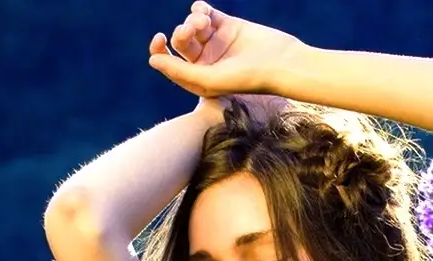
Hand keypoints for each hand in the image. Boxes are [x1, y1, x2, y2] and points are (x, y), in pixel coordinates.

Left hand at [149, 2, 303, 109]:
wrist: (281, 63)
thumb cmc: (247, 78)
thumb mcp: (209, 80)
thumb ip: (179, 72)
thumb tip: (152, 60)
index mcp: (199, 77)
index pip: (170, 62)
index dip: (159, 50)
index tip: (159, 40)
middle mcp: (206, 60)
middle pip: (180, 40)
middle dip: (182, 32)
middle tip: (193, 30)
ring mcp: (217, 41)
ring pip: (191, 24)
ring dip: (192, 19)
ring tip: (204, 21)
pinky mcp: (228, 24)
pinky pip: (203, 11)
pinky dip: (198, 8)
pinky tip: (204, 11)